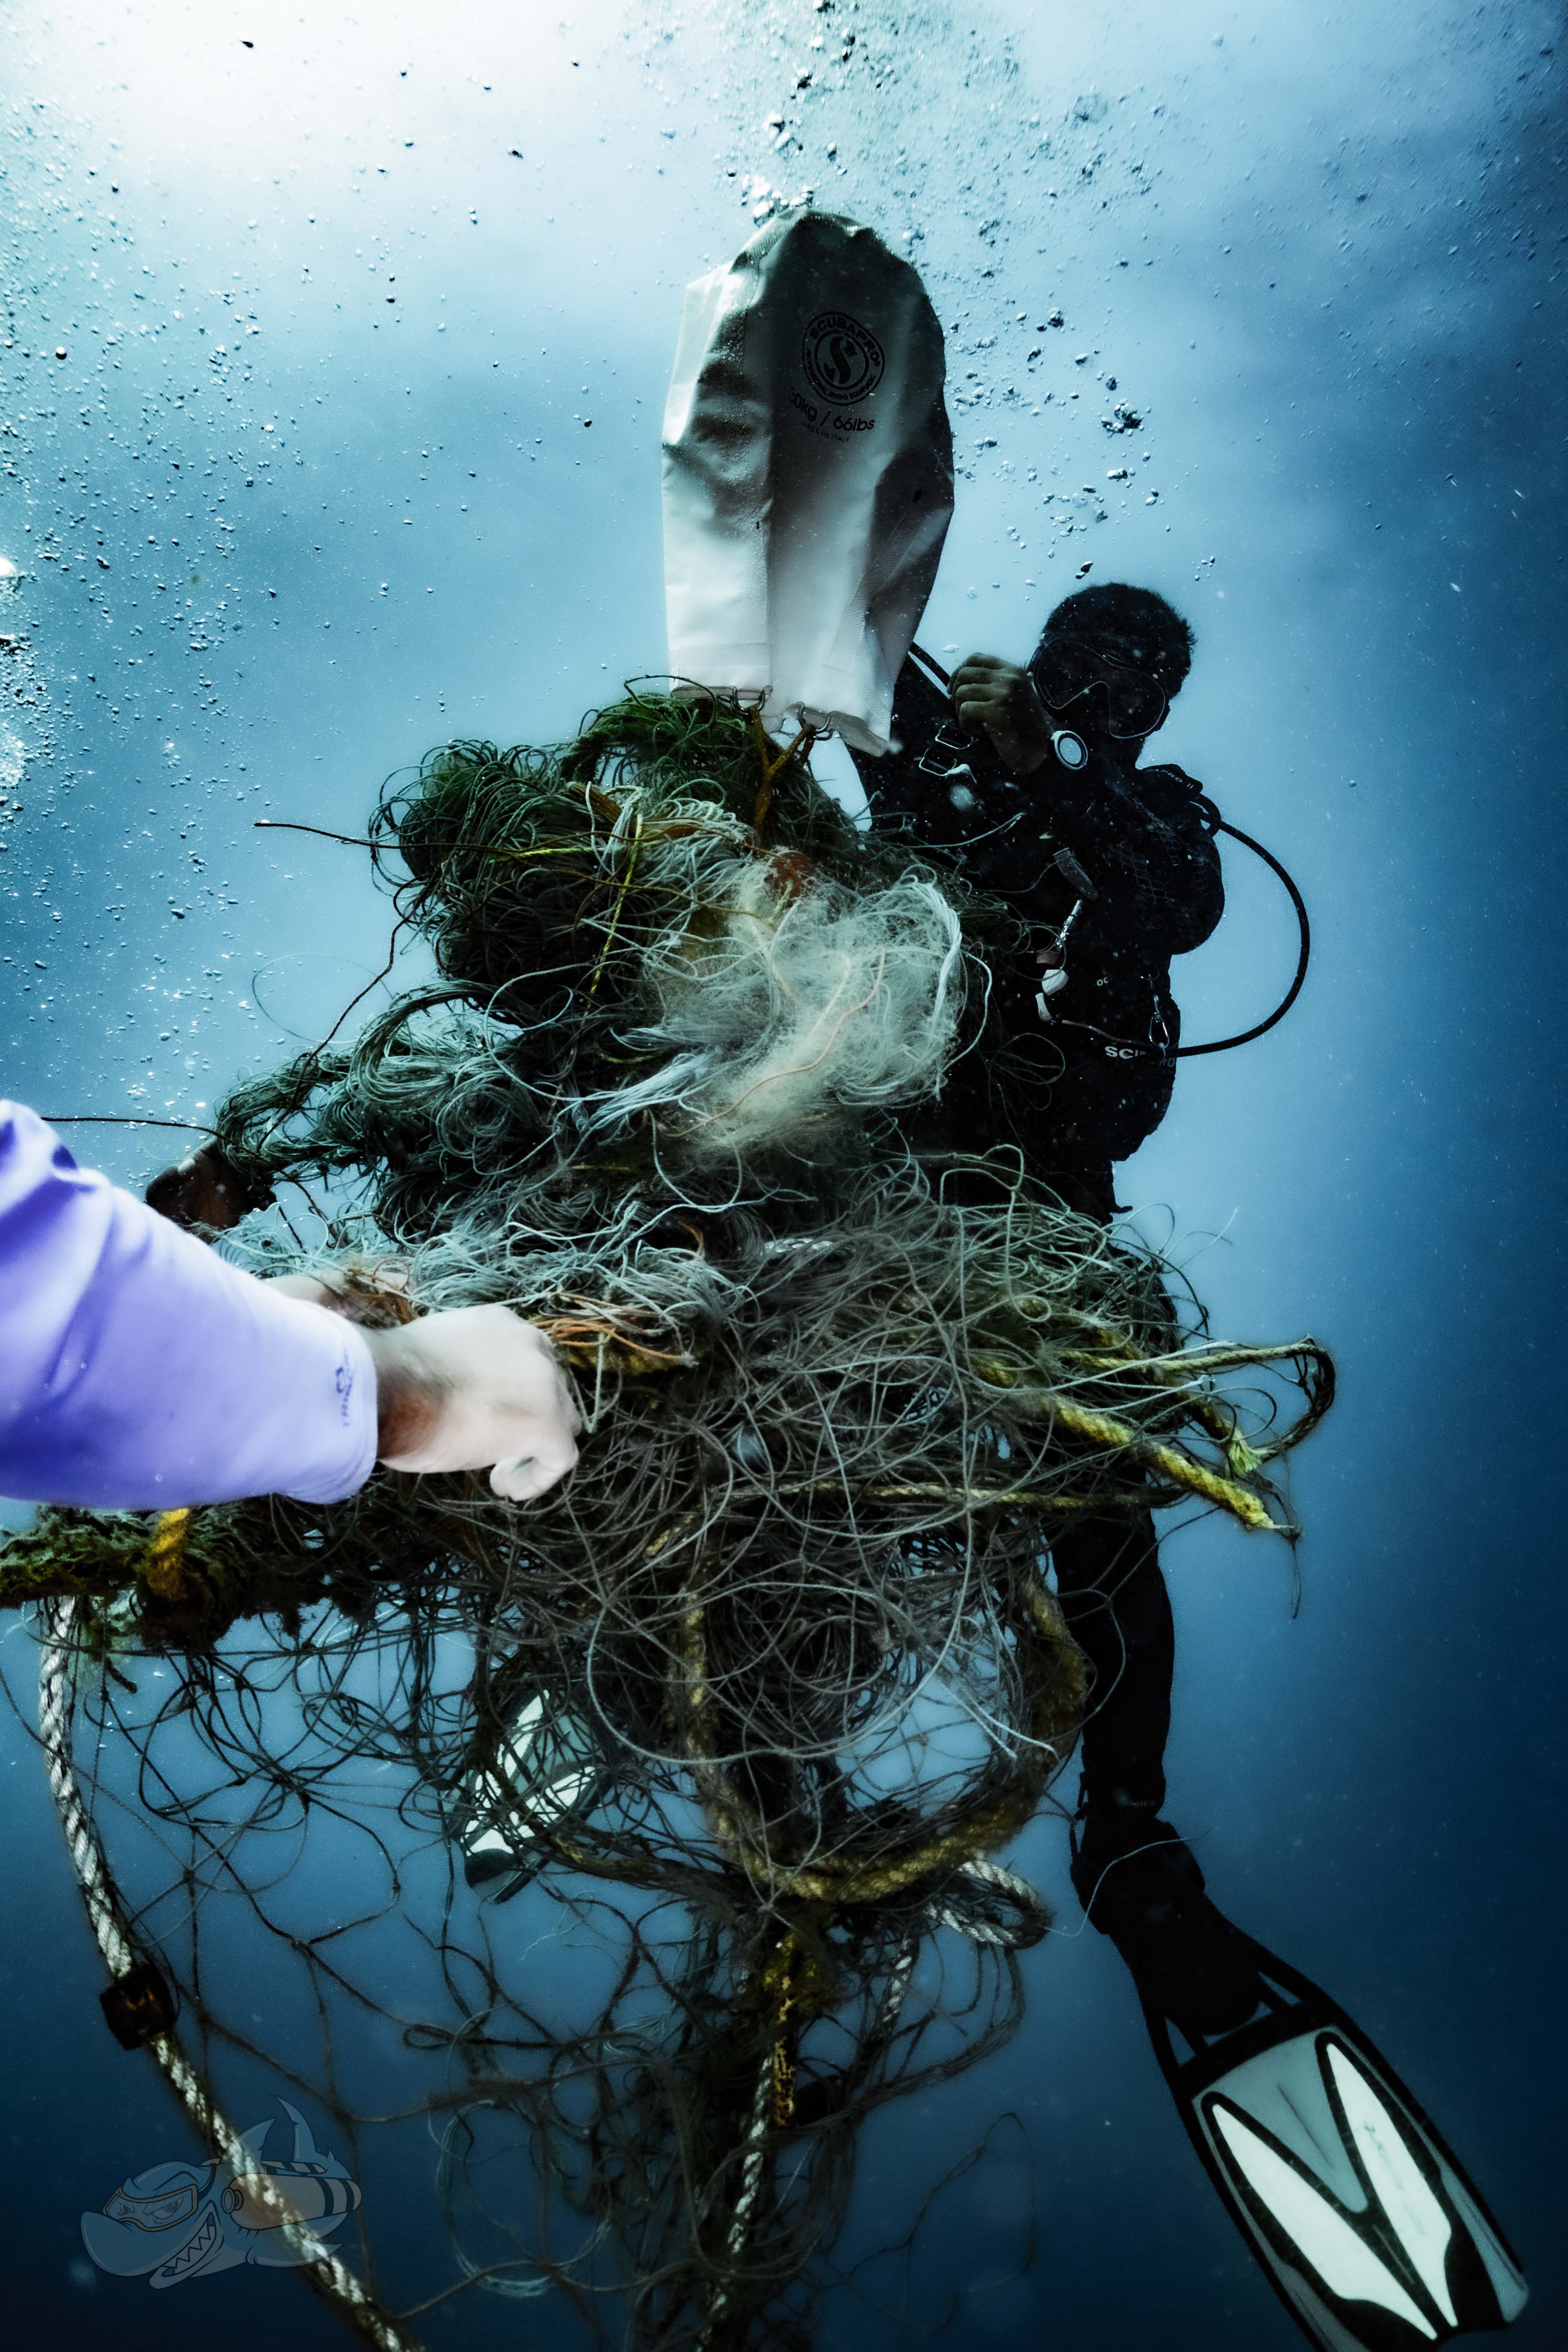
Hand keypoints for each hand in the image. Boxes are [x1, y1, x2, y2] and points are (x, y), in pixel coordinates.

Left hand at [146, 1141, 272, 1232]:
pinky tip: (264, 1202)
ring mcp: (233, 1188)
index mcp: (204, 1160)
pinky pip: (259, 1199)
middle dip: (257, 1158)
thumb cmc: (162, 1208)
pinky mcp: (241, 1207)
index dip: (236, 1140)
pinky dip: (265, 1199)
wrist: (173, 1234)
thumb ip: (172, 1177)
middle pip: (245, 1157)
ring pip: (256, 1176)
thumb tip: (188, 1165)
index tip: (246, 1145)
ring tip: (264, 1186)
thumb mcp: (160, 1191)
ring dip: (264, 1177)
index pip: (223, 1143)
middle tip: (264, 1165)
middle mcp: (222, 1170)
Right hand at [275, 1280, 581, 1501]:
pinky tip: (505, 1488)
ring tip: (497, 1473)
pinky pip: (560, 1457)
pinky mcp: (547, 1422)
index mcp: (500, 1324)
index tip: (483, 1417)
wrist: (385, 1387)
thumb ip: (455, 1371)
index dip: (510, 1392)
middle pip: (549, 1388)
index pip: (523, 1360)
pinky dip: (536, 1476)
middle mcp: (531, 1344)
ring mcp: (545, 1382)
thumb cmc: (388, 1377)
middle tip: (491, 1446)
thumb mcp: (429, 1360)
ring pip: (560, 1419)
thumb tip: (446, 1394)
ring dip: (532, 1446)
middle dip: (526, 1417)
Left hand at [949, 655, 1054, 774]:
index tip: (953, 688)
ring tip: (975, 723)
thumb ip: (994, 684)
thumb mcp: (1013, 695)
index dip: (959, 671)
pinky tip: (979, 731)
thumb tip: (959, 682)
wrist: (1041, 747)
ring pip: (962, 692)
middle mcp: (1008, 678)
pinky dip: (966, 723)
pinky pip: (965, 710)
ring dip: (961, 711)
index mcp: (1012, 671)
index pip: (976, 658)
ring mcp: (1003, 693)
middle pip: (965, 673)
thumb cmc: (1024, 725)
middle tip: (961, 709)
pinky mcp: (997, 711)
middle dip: (956, 692)